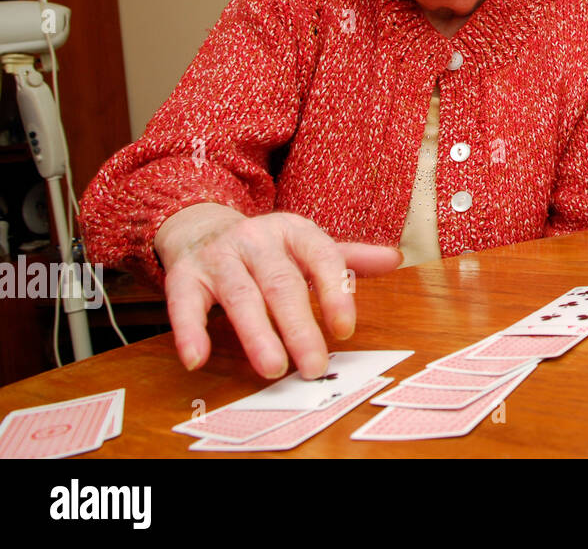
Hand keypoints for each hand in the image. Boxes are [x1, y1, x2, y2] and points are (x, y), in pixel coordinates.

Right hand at [154, 204, 401, 378]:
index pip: (321, 257)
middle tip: (315, 365)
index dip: (335, 292)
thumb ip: (348, 258)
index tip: (345, 329)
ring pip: (240, 296)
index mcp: (294, 230)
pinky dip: (190, 332)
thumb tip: (395, 259)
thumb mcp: (307, 244)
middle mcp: (257, 240)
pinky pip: (185, 304)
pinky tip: (197, 359)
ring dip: (257, 334)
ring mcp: (220, 256)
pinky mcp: (185, 275)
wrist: (202, 226)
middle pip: (281, 284)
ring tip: (274, 367)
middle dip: (299, 326)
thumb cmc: (267, 247)